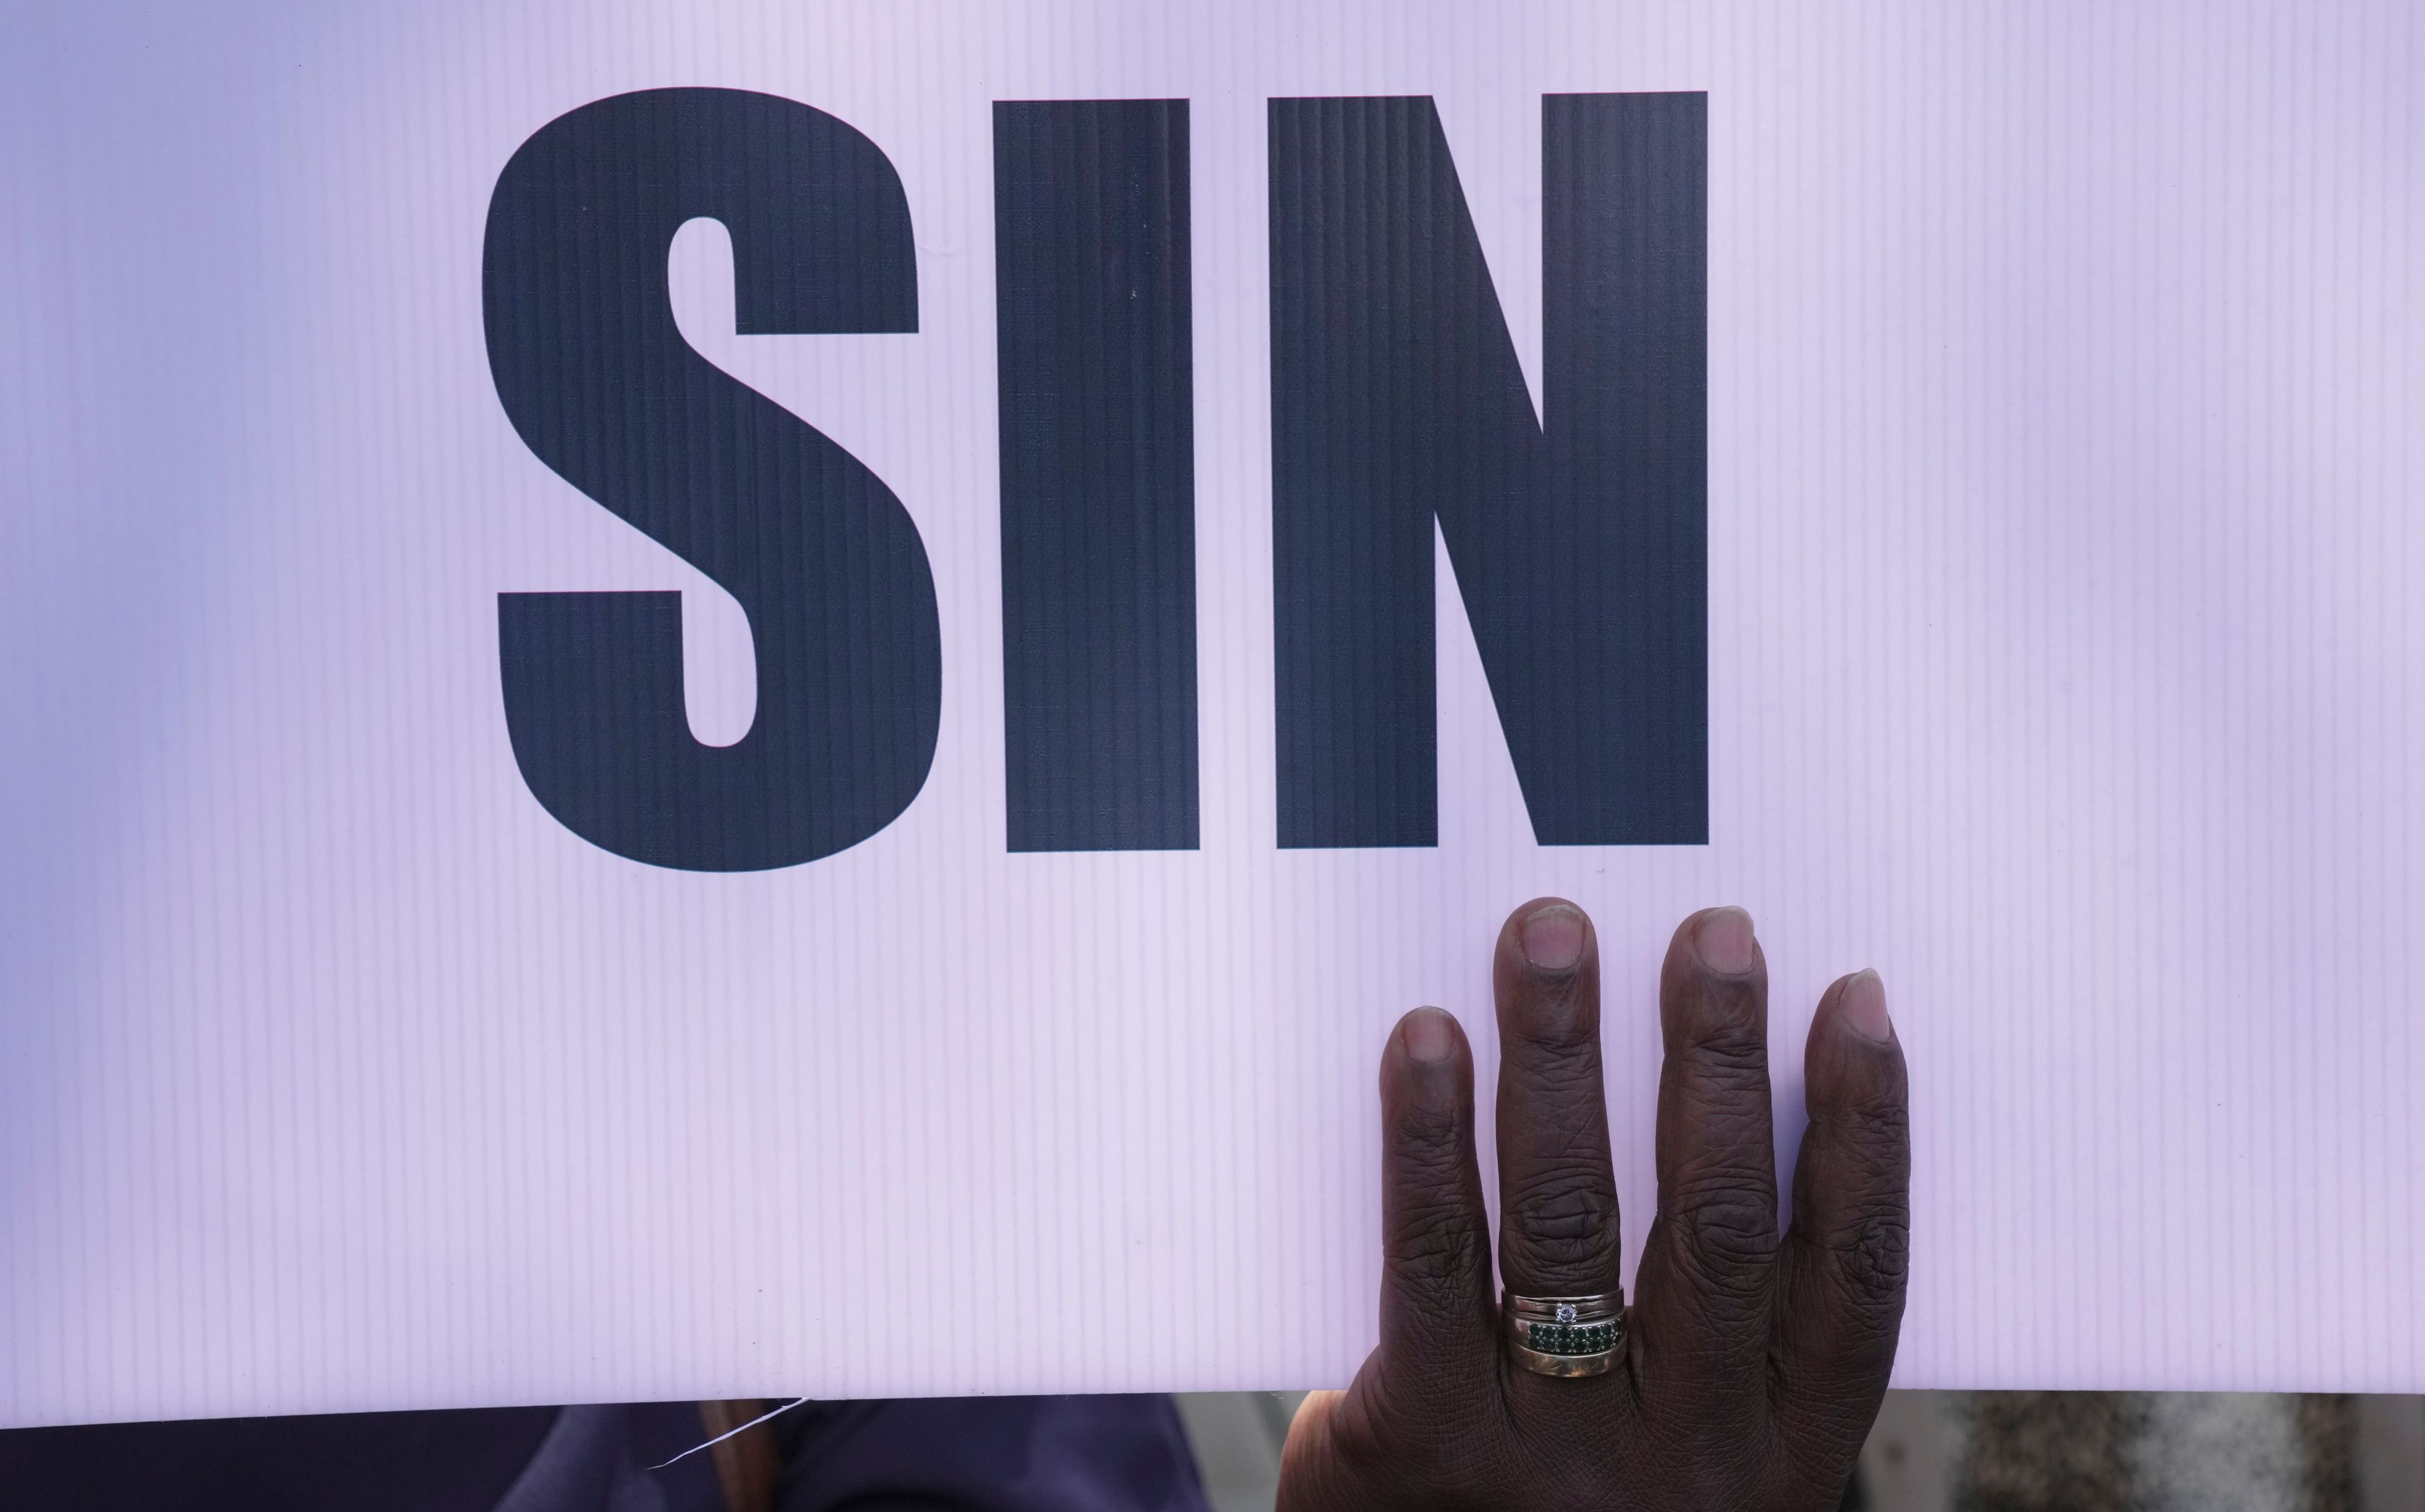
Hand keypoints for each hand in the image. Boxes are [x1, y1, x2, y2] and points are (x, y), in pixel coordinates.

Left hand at [1277, 900, 1908, 1509]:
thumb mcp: (1686, 1453)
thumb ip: (1710, 1326)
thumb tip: (1724, 1087)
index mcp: (1779, 1451)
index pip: (1853, 1275)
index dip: (1866, 1130)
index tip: (1857, 997)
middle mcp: (1686, 1454)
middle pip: (1718, 1228)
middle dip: (1716, 1063)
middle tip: (1712, 929)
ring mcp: (1552, 1452)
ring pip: (1571, 1221)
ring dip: (1563, 1058)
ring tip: (1551, 933)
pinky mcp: (1421, 1442)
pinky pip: (1433, 1264)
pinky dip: (1428, 1140)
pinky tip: (1427, 1039)